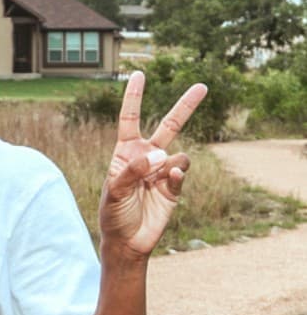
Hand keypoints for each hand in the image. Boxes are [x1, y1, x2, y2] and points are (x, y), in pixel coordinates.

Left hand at [100, 71, 207, 256]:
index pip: (130, 119)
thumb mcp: (114, 191)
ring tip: (154, 183)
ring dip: (168, 165)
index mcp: (125, 153)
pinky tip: (169, 181)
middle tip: (202, 86)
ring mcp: (162, 171)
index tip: (138, 74)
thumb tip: (160, 155)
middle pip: (169, 125)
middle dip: (185, 106)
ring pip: (178, 154)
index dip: (134, 97)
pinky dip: (177, 175)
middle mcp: (146, 157)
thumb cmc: (113, 215)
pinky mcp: (175, 186)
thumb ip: (133, 171)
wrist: (128, 241)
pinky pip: (183, 170)